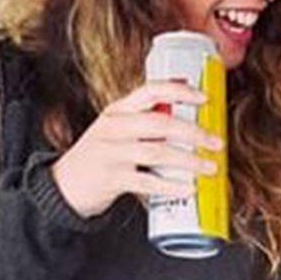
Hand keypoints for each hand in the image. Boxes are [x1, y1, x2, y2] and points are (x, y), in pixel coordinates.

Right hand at [50, 81, 221, 218]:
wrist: (63, 185)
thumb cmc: (101, 156)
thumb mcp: (116, 131)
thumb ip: (146, 124)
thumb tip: (191, 123)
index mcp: (118, 110)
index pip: (151, 91)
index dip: (180, 91)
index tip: (205, 98)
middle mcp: (114, 127)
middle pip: (159, 123)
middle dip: (193, 132)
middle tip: (217, 142)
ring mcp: (110, 153)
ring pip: (157, 153)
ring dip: (189, 161)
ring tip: (210, 167)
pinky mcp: (111, 178)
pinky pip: (147, 182)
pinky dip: (171, 186)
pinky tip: (188, 188)